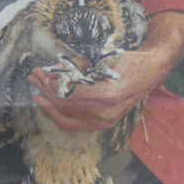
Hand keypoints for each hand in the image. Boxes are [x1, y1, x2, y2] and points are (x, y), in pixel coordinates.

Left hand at [27, 48, 161, 131]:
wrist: (150, 73)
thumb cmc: (127, 61)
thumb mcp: (100, 59)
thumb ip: (75, 67)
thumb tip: (51, 70)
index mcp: (105, 94)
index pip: (67, 93)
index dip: (49, 83)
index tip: (38, 73)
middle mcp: (104, 112)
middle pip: (64, 104)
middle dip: (46, 89)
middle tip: (33, 77)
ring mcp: (103, 121)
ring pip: (65, 115)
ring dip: (48, 101)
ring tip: (36, 90)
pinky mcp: (102, 125)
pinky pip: (73, 123)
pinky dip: (59, 113)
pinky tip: (47, 105)